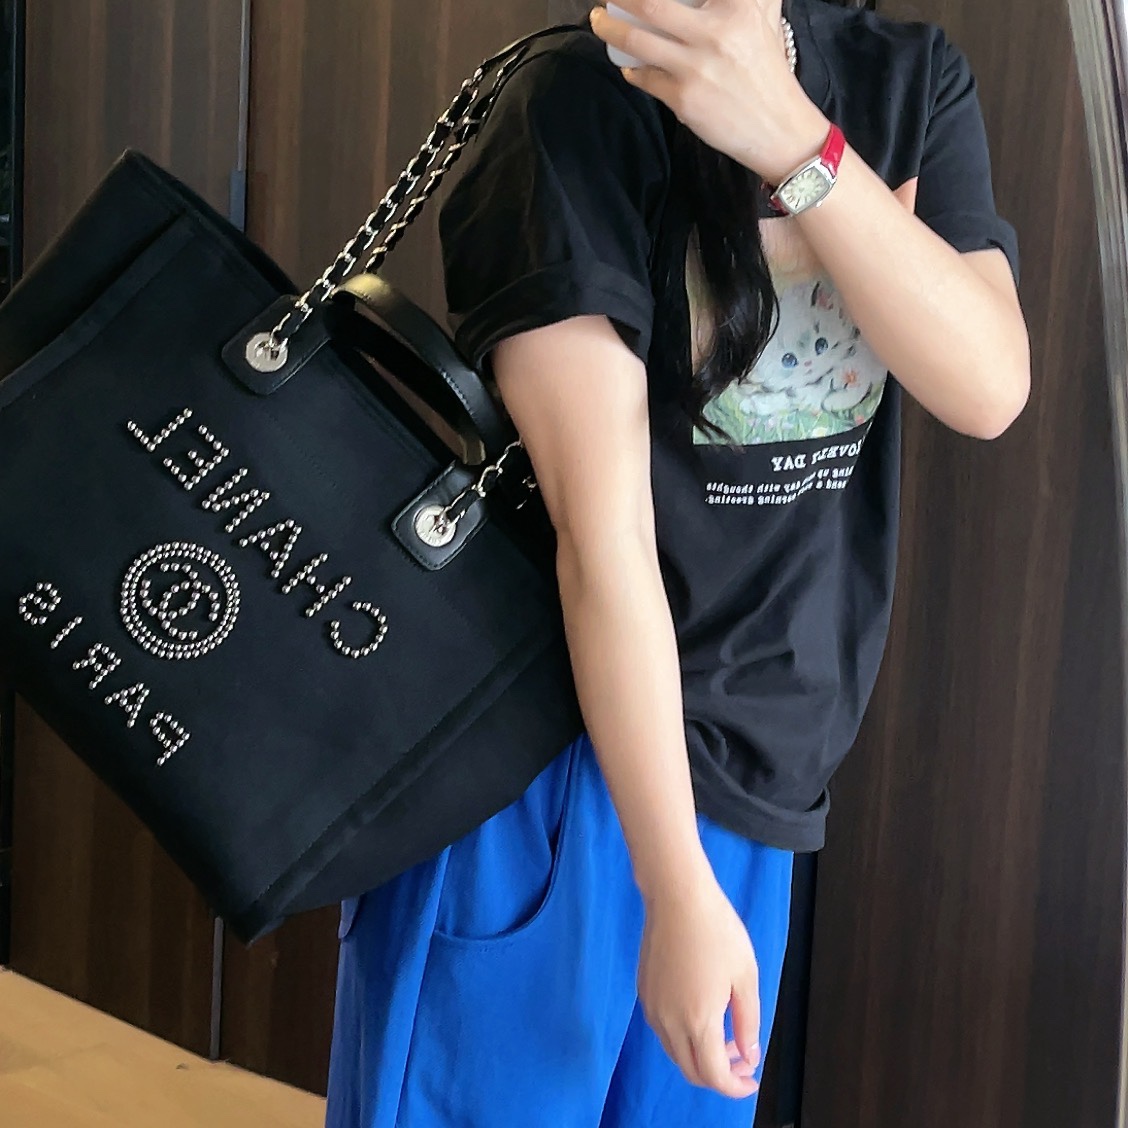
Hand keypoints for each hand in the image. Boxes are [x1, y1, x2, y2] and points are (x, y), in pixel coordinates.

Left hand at [589, 0, 829, 182]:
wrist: (778, 128)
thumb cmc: (768, 70)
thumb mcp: (765, 17)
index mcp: (739, 6)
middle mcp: (716, 32)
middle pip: (651, 4)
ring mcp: (696, 67)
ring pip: (638, 41)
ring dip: (610, 29)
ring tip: (600, 22)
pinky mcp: (684, 99)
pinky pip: (645, 78)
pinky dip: (632, 69)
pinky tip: (629, 65)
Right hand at [637, 873, 763, 1098]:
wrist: (677, 897)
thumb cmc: (717, 930)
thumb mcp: (745, 977)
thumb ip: (748, 1022)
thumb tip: (749, 1055)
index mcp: (698, 1020)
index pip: (714, 1076)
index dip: (735, 1086)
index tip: (752, 1078)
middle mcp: (669, 1021)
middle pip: (690, 1071)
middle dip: (718, 1076)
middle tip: (741, 1060)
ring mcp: (653, 1007)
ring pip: (675, 1053)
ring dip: (700, 1057)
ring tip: (725, 1036)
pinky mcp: (644, 992)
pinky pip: (664, 1031)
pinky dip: (684, 1038)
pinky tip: (702, 1015)